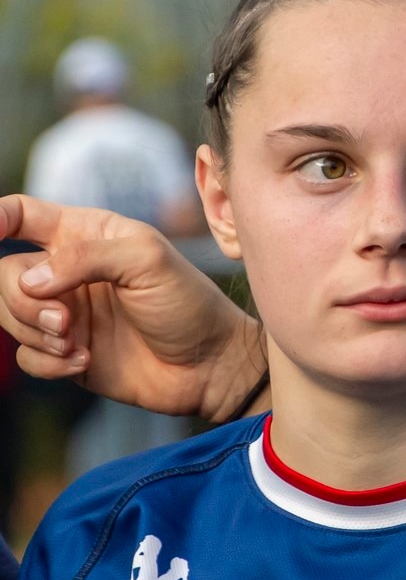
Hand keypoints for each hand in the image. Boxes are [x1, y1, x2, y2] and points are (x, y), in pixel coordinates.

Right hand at [0, 195, 267, 422]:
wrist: (210, 364)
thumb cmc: (188, 302)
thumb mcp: (147, 260)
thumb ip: (85, 258)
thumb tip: (31, 281)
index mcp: (86, 235)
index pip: (23, 215)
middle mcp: (68, 272)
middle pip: (7, 275)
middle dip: (24, 301)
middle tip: (66, 321)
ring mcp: (67, 315)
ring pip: (10, 317)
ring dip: (35, 333)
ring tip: (76, 344)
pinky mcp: (67, 354)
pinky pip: (28, 357)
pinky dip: (46, 363)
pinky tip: (84, 363)